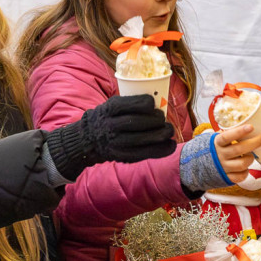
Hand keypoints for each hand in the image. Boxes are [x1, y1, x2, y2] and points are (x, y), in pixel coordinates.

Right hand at [46, 94, 176, 180]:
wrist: (89, 138)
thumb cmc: (108, 117)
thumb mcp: (113, 104)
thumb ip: (131, 103)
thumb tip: (160, 103)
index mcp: (110, 109)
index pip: (132, 104)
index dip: (147, 103)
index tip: (152, 104)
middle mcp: (112, 126)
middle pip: (141, 122)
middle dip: (158, 120)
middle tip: (162, 118)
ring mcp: (117, 143)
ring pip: (145, 139)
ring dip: (162, 133)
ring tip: (168, 130)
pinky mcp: (124, 156)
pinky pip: (146, 153)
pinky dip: (162, 149)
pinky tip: (170, 144)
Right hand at [214, 124, 260, 183]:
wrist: (199, 166)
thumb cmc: (213, 149)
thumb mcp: (215, 139)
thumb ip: (227, 134)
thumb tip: (246, 123)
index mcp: (216, 143)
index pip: (227, 137)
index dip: (239, 132)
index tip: (251, 127)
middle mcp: (220, 155)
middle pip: (239, 150)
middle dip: (254, 143)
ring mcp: (223, 167)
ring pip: (242, 164)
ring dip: (250, 158)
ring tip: (251, 155)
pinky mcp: (226, 177)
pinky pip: (240, 177)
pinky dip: (245, 172)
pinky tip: (245, 168)